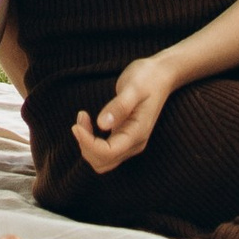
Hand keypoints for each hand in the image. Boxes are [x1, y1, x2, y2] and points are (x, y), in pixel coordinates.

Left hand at [71, 56, 175, 174]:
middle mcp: (134, 143)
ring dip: (86, 144)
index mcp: (137, 133)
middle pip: (103, 162)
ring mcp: (129, 142)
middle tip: (80, 119)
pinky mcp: (124, 137)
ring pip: (102, 160)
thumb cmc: (147, 78)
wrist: (161, 76)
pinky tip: (88, 122)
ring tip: (83, 119)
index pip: (108, 152)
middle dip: (86, 145)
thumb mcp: (133, 87)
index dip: (88, 143)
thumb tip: (102, 124)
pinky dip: (90, 142)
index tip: (76, 125)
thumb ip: (119, 106)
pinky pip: (104, 151)